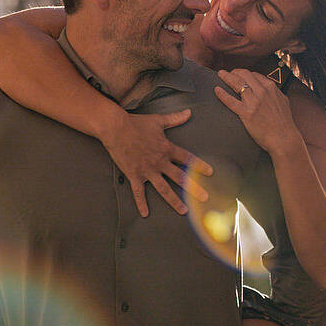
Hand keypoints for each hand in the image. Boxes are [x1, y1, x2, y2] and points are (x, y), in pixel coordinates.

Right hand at [98, 109, 212, 216]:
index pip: (187, 159)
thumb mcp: (158, 121)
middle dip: (194, 188)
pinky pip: (139, 192)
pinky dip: (141, 203)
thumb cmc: (137, 123)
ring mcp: (147, 170)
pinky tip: (145, 214)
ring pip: (164, 189)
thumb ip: (175, 119)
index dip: (200, 165)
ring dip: (174, 201)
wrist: (116, 128)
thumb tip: (189, 112)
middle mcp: (160, 162)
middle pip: (180, 177)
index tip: (210, 173)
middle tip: (205, 198)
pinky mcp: (134, 175)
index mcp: (167, 149)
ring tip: (184, 211)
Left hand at [215, 69, 299, 155]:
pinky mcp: (246, 113)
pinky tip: (217, 90)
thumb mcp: (283, 101)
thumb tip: (271, 89)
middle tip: (228, 73)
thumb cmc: (284, 123)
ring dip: (226, 77)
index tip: (239, 74)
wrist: (283, 138)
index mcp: (271, 88)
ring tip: (220, 74)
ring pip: (236, 83)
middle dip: (234, 72)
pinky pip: (231, 101)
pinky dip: (222, 94)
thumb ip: (275, 93)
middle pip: (244, 75)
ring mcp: (253, 102)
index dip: (245, 73)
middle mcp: (262, 92)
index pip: (254, 74)